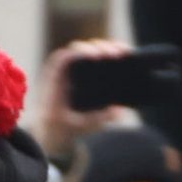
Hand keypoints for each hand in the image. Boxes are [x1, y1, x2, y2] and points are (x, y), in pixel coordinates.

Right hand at [36, 39, 132, 160]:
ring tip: (105, 55)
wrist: (55, 135)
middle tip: (118, 54)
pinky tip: (91, 56)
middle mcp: (76, 70)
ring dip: (93, 47)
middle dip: (107, 46)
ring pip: (80, 48)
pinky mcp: (54, 73)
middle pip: (93, 48)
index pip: (102, 54)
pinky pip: (65, 57)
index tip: (127, 52)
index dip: (115, 49)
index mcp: (89, 76)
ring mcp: (64, 70)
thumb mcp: (98, 119)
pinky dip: (78, 53)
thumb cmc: (74, 125)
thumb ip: (109, 113)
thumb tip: (121, 109)